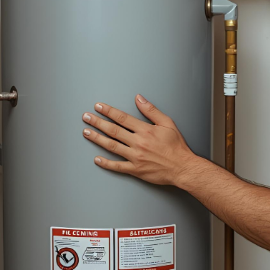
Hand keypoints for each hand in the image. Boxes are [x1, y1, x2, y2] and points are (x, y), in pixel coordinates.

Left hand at [81, 96, 196, 186]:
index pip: (122, 118)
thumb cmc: (177, 147)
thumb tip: (139, 99)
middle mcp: (138, 143)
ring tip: (86, 132)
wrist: (183, 168)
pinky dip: (106, 163)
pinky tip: (97, 159)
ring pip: (111, 146)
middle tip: (86, 117)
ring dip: (97, 139)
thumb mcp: (168, 124)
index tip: (98, 107)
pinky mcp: (136, 170)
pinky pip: (117, 166)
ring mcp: (135, 157)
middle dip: (97, 122)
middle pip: (113, 131)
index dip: (109, 111)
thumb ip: (152, 111)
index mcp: (146, 131)